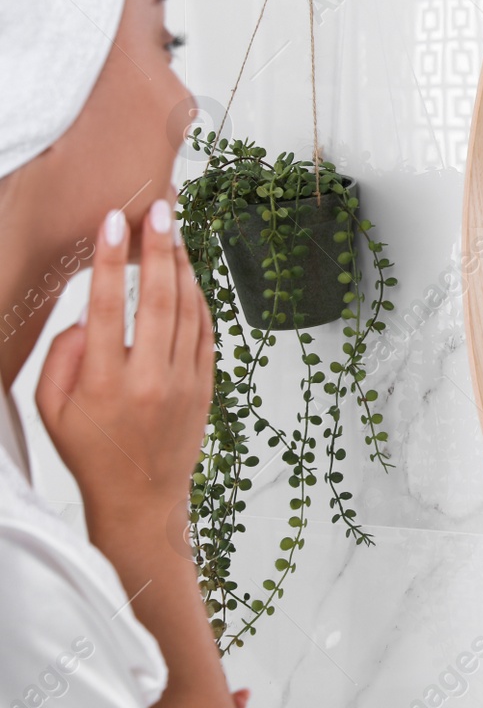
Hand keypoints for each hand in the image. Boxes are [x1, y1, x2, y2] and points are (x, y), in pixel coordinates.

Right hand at [35, 188, 215, 550]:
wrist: (141, 498)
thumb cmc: (90, 451)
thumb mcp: (50, 409)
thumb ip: (60, 357)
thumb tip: (85, 316)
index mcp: (103, 383)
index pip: (106, 308)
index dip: (109, 260)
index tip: (113, 222)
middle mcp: (149, 379)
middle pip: (158, 300)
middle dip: (158, 249)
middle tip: (158, 209)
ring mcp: (184, 382)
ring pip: (189, 311)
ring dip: (182, 266)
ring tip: (174, 231)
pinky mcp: (207, 387)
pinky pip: (207, 332)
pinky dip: (200, 299)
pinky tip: (189, 275)